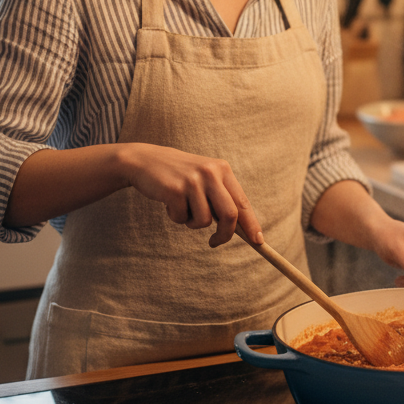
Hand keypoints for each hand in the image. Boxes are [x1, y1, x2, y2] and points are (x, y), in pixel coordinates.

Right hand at [120, 143, 262, 246]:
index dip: (251, 224)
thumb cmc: (179, 175)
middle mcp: (210, 172)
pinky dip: (175, 217)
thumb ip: (221, 198)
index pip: (242, 202)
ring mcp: (193, 180)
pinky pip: (181, 218)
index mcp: (222, 169)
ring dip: (191, 222)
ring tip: (182, 207)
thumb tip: (240, 228)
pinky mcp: (175, 189)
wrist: (145, 160)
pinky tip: (168, 201)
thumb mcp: (204, 179)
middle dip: (224, 235)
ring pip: (204, 221)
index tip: (258, 242)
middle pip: (229, 215)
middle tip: (214, 243)